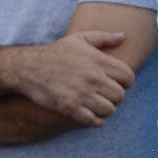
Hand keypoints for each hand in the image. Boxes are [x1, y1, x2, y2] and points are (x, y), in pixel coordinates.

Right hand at [12, 33, 133, 124]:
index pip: (128, 78)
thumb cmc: (56, 52)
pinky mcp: (70, 108)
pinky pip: (93, 121)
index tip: (117, 83)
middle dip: (115, 97)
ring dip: (106, 109)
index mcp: (99, 61)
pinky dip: (95, 120)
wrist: (28, 67)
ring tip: (98, 105)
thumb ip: (104, 38)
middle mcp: (93, 78)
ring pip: (109, 110)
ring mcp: (81, 94)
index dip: (126, 82)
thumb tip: (124, 36)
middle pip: (120, 96)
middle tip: (106, 95)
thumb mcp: (80, 39)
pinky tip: (91, 115)